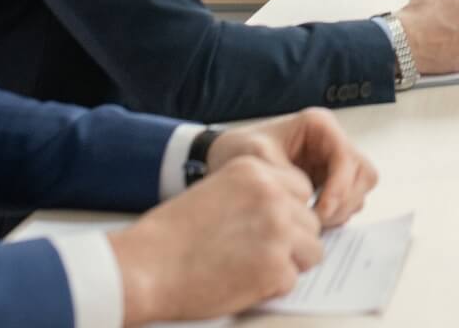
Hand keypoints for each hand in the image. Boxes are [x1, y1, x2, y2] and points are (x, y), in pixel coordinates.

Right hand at [109, 156, 321, 325]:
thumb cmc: (172, 235)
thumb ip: (255, 197)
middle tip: (258, 255)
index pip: (301, 190)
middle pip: (310, 222)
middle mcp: (273, 195)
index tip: (267, 228)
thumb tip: (289, 214)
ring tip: (252, 269)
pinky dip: (271, 288)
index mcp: (256, 171)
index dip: (288, 213)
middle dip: (292, 242)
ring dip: (288, 265)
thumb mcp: (217, 192)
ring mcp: (278, 231)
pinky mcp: (276, 267)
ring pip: (312, 251)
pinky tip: (242, 283)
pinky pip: (292, 280)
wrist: (146, 267)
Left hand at [208, 109, 377, 226]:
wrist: (223, 159)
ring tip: (313, 222)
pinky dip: (337, 214)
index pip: (347, 157)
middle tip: (319, 220)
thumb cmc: (237, 151)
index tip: (321, 211)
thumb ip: (283, 176)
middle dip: (345, 200)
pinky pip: (348, 200)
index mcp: (319, 125)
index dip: (339, 187)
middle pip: (363, 173)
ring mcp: (333, 162)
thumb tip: (309, 201)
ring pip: (360, 188)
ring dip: (342, 209)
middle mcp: (332, 141)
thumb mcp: (255, 158)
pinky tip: (313, 220)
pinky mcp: (330, 181)